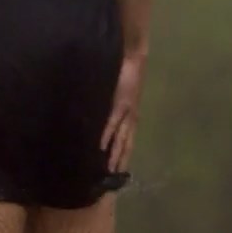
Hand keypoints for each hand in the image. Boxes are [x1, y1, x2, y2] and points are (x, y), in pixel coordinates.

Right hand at [99, 53, 145, 173]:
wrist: (132, 53)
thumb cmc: (123, 69)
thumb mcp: (119, 90)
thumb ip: (111, 102)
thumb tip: (99, 115)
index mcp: (130, 115)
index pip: (126, 140)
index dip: (122, 156)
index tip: (114, 173)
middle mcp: (130, 117)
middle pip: (124, 144)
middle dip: (118, 161)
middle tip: (108, 178)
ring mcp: (125, 111)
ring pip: (119, 138)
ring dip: (113, 155)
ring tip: (106, 170)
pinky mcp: (119, 102)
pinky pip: (111, 122)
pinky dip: (106, 136)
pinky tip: (100, 147)